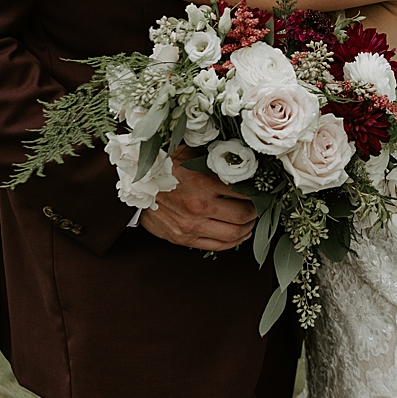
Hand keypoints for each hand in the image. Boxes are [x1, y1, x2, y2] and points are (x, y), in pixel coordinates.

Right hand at [141, 157, 257, 251]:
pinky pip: (217, 246)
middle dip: (256, 212)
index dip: (258, 192)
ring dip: (247, 229)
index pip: (244, 192)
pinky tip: (238, 234)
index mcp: (202, 182)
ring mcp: (190, 226)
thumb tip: (242, 154)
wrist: (133, 185)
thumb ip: (213, 154)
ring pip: (234, 235)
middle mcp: (198, 206)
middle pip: (243, 216)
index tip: (262, 190)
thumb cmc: (162, 166)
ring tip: (249, 221)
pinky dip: (233, 242)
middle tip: (258, 206)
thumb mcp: (187, 151)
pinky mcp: (183, 239)